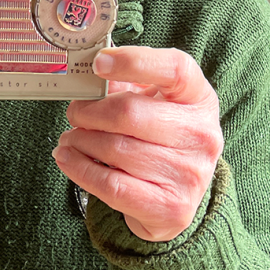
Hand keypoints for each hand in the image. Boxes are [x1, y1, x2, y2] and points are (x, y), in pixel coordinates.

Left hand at [53, 46, 222, 241]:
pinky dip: (80, 169)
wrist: (176, 197)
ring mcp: (189, 174)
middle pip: (131, 113)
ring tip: (70, 138)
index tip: (98, 63)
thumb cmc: (159, 138)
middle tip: (74, 113)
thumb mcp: (154, 102)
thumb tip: (87, 77)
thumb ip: (125, 83)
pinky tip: (68, 159)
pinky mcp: (171, 208)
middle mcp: (201, 134)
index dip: (134, 61)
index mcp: (199, 98)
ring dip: (80, 141)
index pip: (175, 69)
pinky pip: (112, 185)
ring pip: (116, 149)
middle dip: (90, 112)